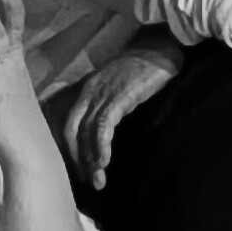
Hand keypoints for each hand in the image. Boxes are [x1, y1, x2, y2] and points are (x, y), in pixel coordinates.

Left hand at [64, 43, 176, 191]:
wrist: (162, 49)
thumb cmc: (145, 68)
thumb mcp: (119, 87)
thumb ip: (110, 104)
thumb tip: (107, 129)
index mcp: (88, 90)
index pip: (70, 122)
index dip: (72, 148)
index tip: (81, 168)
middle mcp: (89, 92)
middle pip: (71, 130)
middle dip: (76, 158)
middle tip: (87, 181)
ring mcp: (102, 94)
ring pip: (86, 132)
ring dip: (91, 160)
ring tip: (98, 181)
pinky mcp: (118, 97)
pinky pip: (103, 126)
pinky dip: (101, 146)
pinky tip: (105, 162)